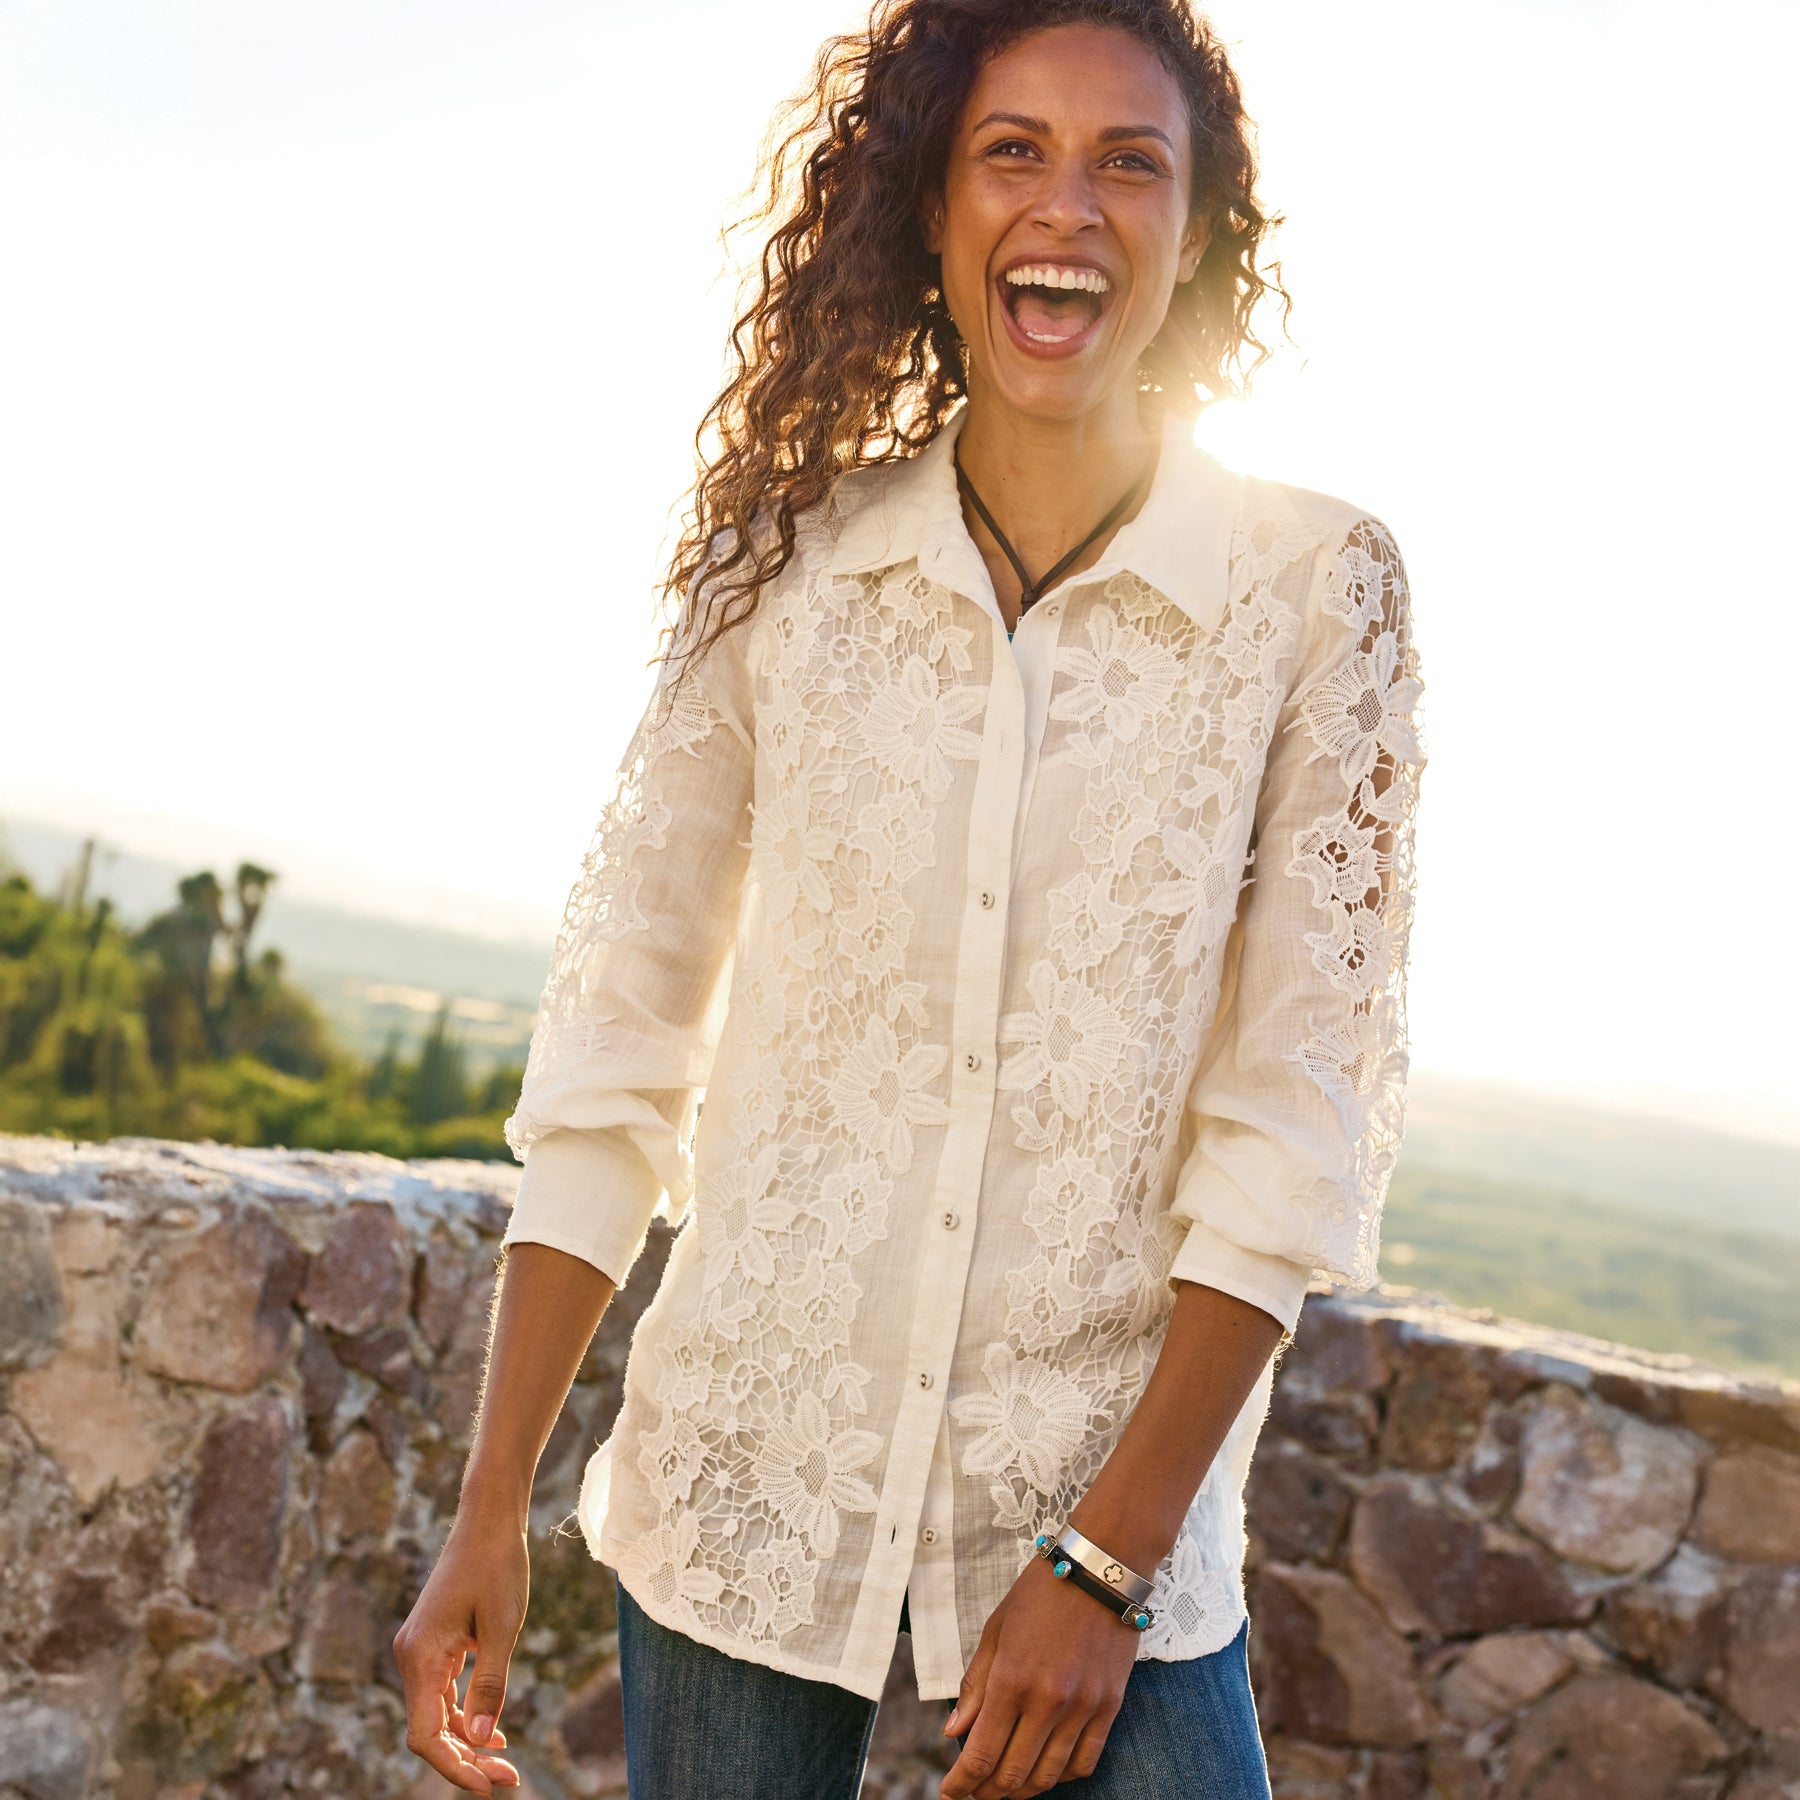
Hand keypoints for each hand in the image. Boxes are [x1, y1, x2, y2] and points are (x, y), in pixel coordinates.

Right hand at [393, 1497, 529, 1792]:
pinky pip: (443, 1692)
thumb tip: (478, 1739)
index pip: (426, 1735)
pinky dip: (464, 1714)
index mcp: (420, 1656)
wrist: (489, 1519)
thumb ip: (489, 1685)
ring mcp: (420, 1650)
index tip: (489, 1786)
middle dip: (465, 1759)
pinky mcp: (434, 1643)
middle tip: (508, 1778)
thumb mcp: (502, 1627)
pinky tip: (491, 1732)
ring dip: (466, 1741)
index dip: (454, 1767)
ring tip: (504, 1763)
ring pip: (436, 1714)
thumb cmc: (498, 1565)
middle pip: (430, 1729)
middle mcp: (411, 1657)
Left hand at [939, 1550, 1140, 1797]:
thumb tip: (954, 1732)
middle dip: (987, 1793)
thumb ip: (975, 1685)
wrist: (1101, 1569)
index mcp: (1011, 1679)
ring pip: (1048, 1776)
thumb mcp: (997, 1630)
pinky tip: (1046, 1770)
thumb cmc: (1041, 1593)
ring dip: (1022, 1791)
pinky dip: (1062, 1776)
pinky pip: (1085, 1762)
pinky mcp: (1109, 1707)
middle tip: (975, 1794)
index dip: (962, 1784)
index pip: (981, 1754)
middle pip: (1012, 1774)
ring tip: (1006, 1789)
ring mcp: (1082, 1708)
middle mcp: (1047, 1701)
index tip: (949, 1794)